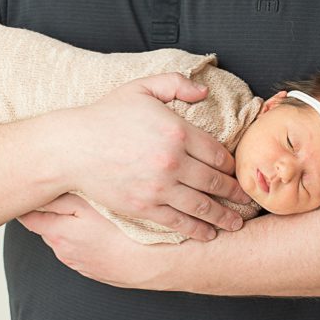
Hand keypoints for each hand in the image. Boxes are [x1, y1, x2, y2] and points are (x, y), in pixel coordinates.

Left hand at [18, 199, 165, 288]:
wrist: (149, 264)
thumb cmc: (123, 232)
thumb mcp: (90, 206)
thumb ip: (61, 199)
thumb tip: (41, 193)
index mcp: (57, 233)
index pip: (28, 217)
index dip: (29, 203)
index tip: (33, 191)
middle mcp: (62, 251)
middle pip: (47, 226)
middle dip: (51, 212)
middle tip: (65, 194)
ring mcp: (77, 262)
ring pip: (66, 239)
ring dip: (71, 226)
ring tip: (89, 213)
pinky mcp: (93, 269)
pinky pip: (82, 250)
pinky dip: (86, 240)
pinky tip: (104, 233)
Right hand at [47, 75, 245, 242]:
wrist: (71, 147)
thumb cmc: (105, 116)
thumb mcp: (142, 88)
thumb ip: (176, 84)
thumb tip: (203, 91)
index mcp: (178, 131)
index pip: (218, 153)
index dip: (231, 165)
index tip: (237, 172)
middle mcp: (173, 161)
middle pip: (215, 181)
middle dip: (235, 193)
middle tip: (248, 201)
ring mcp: (159, 186)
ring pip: (202, 205)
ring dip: (224, 217)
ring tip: (237, 224)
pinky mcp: (144, 206)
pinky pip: (178, 221)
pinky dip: (197, 230)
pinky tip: (209, 235)